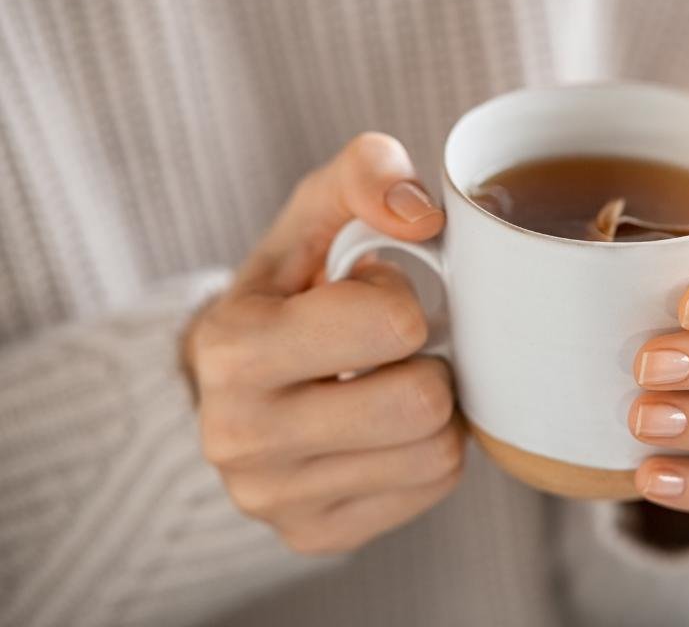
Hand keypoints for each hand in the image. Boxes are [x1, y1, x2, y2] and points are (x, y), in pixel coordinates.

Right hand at [184, 133, 465, 554]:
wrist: (239, 377)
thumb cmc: (293, 286)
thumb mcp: (317, 211)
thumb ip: (367, 173)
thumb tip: (424, 217)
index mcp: (231, 348)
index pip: (393, 325)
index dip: (399, 298)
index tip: (365, 295)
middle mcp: (239, 438)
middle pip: (422, 401)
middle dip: (423, 360)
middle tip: (390, 349)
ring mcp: (274, 500)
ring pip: (438, 452)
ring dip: (433, 406)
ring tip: (388, 382)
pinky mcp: (314, 535)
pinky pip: (433, 488)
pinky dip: (427, 450)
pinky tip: (386, 425)